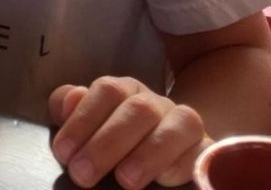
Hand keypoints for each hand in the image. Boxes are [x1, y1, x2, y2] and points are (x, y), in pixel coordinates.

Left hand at [49, 78, 209, 188]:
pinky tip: (166, 180)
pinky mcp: (206, 151)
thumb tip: (69, 100)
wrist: (167, 152)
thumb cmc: (115, 140)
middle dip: (107, 143)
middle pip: (138, 110)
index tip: (64, 152)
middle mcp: (156, 102)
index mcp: (125, 91)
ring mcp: (184, 124)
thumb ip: (72, 108)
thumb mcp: (89, 122)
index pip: (106, 91)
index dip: (83, 120)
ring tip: (125, 179)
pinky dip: (186, 164)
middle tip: (82, 174)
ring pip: (178, 124)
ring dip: (149, 152)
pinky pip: (204, 152)